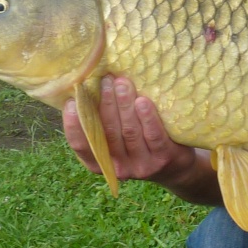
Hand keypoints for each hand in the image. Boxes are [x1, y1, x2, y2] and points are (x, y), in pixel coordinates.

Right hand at [62, 75, 196, 185]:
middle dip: (105, 103)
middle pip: (108, 133)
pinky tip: (142, 101)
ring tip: (122, 83)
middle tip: (105, 80)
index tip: (72, 101)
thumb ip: (103, 124)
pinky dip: (147, 117)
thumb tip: (87, 89)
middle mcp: (119, 168)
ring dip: (124, 105)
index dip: (74, 125)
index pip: (81, 146)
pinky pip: (153, 136)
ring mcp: (142, 165)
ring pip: (129, 132)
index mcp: (101, 162)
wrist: (176, 167)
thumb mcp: (118, 142)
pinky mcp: (163, 158)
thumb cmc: (140, 145)